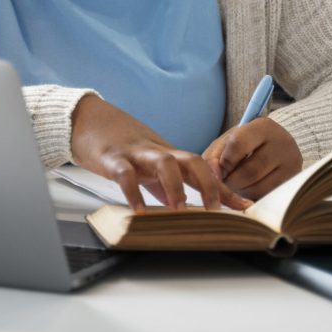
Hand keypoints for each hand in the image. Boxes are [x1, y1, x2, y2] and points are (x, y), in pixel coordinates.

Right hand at [70, 94, 250, 212]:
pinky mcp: (112, 158)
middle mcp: (157, 152)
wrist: (87, 118)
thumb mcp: (146, 164)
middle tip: (216, 212)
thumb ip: (163, 186)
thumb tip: (181, 209)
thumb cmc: (119, 143)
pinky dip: (133, 192)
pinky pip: (126, 174)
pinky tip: (138, 212)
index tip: (245, 208)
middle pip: (191, 160)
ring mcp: (136, 153)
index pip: (203, 170)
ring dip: (175, 187)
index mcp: (168, 154)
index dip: (224, 189)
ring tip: (180, 212)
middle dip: (208, 185)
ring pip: (164, 163)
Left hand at [202, 118, 302, 200]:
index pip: (238, 144)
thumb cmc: (244, 144)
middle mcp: (282, 142)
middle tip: (226, 182)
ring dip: (240, 191)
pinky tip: (250, 188)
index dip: (224, 162)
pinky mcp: (293, 181)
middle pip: (249, 171)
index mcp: (263, 126)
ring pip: (258, 187)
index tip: (220, 169)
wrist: (274, 147)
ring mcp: (292, 163)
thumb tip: (216, 178)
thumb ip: (214, 157)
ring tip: (237, 184)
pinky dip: (252, 196)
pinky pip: (267, 196)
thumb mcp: (228, 142)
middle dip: (231, 182)